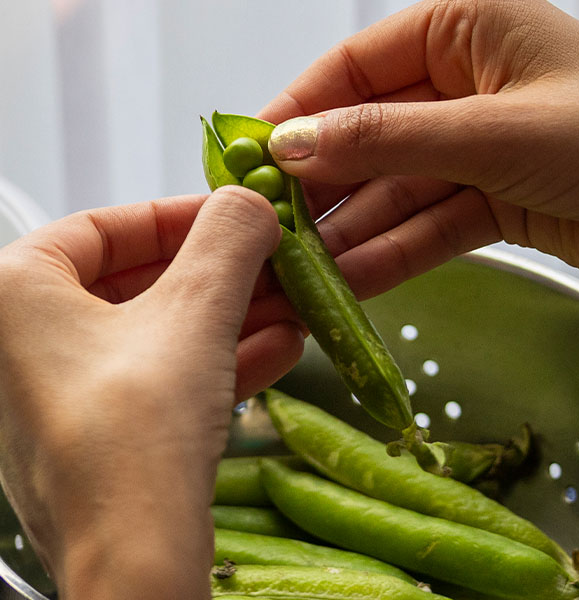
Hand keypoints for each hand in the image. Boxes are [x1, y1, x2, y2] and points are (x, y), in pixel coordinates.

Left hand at [0, 187, 303, 598]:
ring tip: (291, 306)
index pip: (104, 226)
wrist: (135, 561)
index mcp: (14, 294)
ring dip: (231, 317)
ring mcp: (60, 397)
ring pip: (157, 333)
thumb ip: (228, 242)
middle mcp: (23, 344)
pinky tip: (278, 349)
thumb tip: (253, 200)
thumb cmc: (139, 428)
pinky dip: (216, 360)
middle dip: (221, 274)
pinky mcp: (98, 438)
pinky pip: (160, 379)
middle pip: (138, 282)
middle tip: (274, 263)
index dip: (181, 215)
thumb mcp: (196, 312)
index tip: (238, 216)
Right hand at [259, 0, 578, 440]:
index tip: (251, 158)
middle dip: (325, 187)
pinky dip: (395, 252)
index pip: (357, 66)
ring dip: (355, 232)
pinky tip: (350, 283)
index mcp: (469, 27)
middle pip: (373, 134)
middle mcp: (470, 82)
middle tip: (270, 231)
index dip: (300, 112)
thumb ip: (386, 140)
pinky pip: (430, 222)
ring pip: (399, 188)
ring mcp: (483, 145)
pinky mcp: (497, 200)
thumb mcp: (492, 131)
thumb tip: (290, 145)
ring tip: (301, 273)